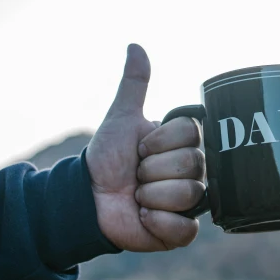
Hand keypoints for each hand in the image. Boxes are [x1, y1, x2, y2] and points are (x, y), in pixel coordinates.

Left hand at [85, 44, 205, 251]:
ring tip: (137, 197)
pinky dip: (159, 223)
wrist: (88, 199)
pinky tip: (143, 217)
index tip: (140, 148)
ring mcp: (188, 203)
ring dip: (150, 196)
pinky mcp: (180, 233)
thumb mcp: (121, 119)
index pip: (190, 134)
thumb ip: (134, 84)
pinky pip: (185, 228)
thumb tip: (135, 46)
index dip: (158, 142)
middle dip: (151, 170)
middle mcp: (192, 173)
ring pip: (187, 194)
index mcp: (183, 146)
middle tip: (136, 174)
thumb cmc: (107, 158)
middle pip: (191, 164)